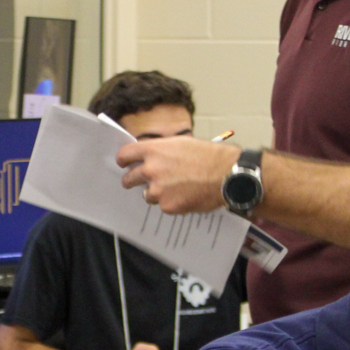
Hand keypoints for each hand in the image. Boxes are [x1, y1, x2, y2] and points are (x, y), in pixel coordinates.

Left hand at [117, 137, 239, 213]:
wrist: (226, 175)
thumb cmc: (209, 156)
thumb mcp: (181, 143)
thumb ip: (162, 151)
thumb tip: (152, 157)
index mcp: (154, 150)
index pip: (125, 155)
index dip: (123, 160)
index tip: (124, 164)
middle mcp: (151, 169)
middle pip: (129, 178)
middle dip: (131, 181)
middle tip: (136, 183)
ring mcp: (158, 189)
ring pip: (147, 195)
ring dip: (156, 193)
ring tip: (175, 188)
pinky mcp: (168, 206)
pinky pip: (164, 206)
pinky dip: (172, 203)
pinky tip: (186, 196)